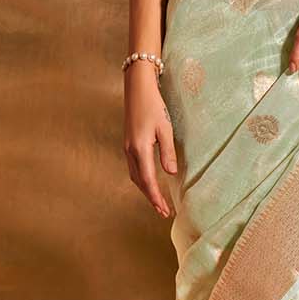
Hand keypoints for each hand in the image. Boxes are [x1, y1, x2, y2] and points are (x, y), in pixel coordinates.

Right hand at [123, 61, 177, 217]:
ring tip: (157, 200)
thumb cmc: (153, 105)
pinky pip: (134, 167)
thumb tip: (171, 173)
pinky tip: (149, 181)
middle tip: (163, 211)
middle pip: (139, 182)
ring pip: (135, 175)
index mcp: (140, 149)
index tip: (164, 210)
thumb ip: (167, 151)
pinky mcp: (128, 143)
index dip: (156, 197)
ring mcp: (127, 147)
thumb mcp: (165, 128)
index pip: (148, 180)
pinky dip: (141, 179)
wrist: (137, 88)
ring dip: (145, 190)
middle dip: (151, 197)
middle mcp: (130, 151)